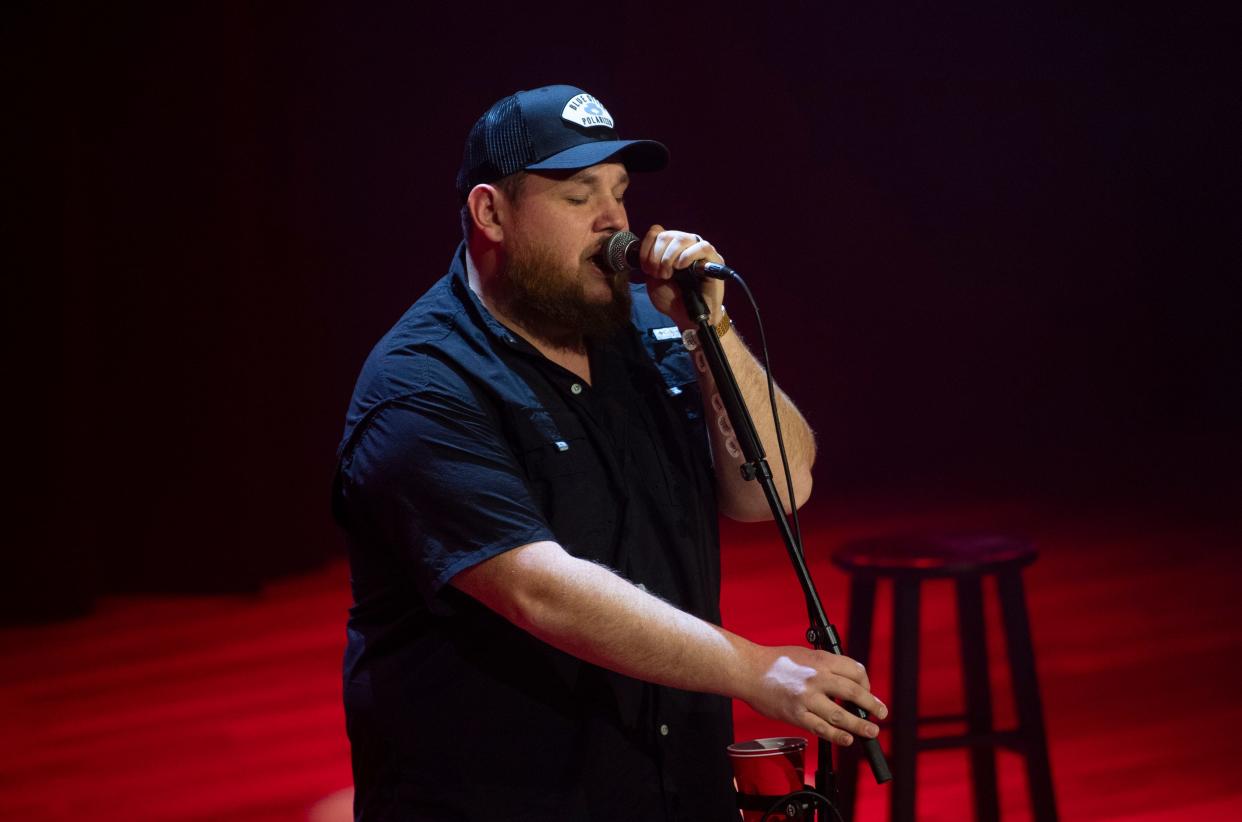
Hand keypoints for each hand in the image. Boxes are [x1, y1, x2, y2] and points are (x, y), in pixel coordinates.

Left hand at [638, 225, 726, 329]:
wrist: (687, 317)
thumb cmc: (672, 299)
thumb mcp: (653, 279)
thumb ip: (650, 262)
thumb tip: (648, 248)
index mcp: (670, 247)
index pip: (656, 232)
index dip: (646, 248)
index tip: (646, 268)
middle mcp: (685, 245)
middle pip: (666, 235)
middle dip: (656, 257)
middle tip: (659, 275)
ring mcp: (700, 251)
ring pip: (682, 238)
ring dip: (669, 257)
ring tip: (668, 274)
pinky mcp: (714, 260)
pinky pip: (702, 247)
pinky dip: (687, 255)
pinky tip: (681, 267)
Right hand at [742, 644, 887, 745]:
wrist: (749, 670)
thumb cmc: (775, 662)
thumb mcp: (805, 654)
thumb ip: (826, 666)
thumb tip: (846, 682)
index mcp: (821, 659)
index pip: (855, 671)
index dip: (866, 683)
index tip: (867, 692)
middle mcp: (817, 678)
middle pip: (854, 693)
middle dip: (872, 705)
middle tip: (881, 713)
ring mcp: (807, 698)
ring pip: (841, 716)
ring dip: (860, 725)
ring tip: (871, 731)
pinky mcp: (796, 715)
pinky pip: (822, 729)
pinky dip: (838, 736)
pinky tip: (848, 739)